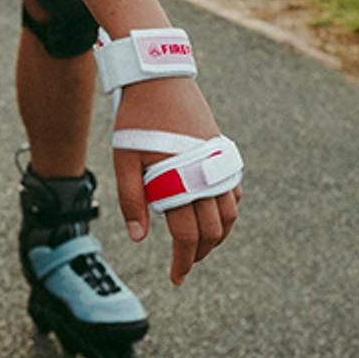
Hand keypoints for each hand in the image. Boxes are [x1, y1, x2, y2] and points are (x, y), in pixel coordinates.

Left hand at [109, 74, 239, 285]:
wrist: (159, 79)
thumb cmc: (136, 118)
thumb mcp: (124, 158)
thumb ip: (132, 199)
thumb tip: (138, 238)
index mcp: (179, 180)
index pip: (187, 236)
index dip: (183, 261)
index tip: (176, 278)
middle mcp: (205, 175)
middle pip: (212, 231)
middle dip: (200, 254)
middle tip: (183, 265)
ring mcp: (218, 164)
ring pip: (228, 215)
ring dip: (216, 236)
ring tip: (197, 247)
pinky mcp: (222, 152)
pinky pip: (233, 193)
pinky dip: (226, 212)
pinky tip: (211, 217)